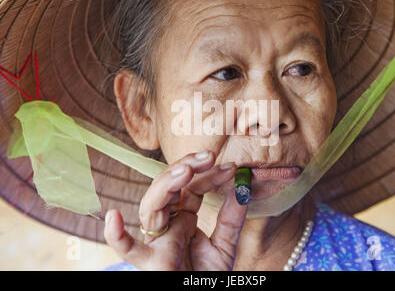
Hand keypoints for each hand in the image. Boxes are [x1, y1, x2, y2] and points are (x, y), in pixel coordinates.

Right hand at [104, 150, 247, 269]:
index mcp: (183, 220)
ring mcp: (157, 242)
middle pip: (167, 189)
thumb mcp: (225, 246)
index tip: (231, 167)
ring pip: (150, 207)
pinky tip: (113, 217)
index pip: (191, 189)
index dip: (209, 175)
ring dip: (165, 185)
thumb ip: (232, 218)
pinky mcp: (150, 263)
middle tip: (208, 156)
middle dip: (185, 168)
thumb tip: (242, 187)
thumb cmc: (207, 277)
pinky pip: (129, 250)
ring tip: (185, 170)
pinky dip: (116, 236)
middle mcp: (167, 227)